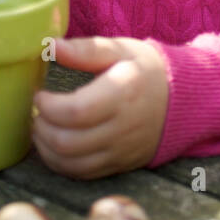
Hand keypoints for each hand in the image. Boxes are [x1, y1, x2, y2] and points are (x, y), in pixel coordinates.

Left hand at [32, 36, 169, 179]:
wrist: (182, 101)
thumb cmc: (145, 70)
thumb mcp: (120, 50)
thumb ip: (85, 49)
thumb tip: (51, 46)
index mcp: (122, 94)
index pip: (75, 112)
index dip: (48, 106)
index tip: (40, 94)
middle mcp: (122, 128)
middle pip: (68, 142)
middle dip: (41, 127)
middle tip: (37, 111)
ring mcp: (121, 151)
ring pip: (71, 163)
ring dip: (46, 148)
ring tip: (41, 127)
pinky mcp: (120, 165)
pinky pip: (82, 174)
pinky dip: (60, 163)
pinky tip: (54, 144)